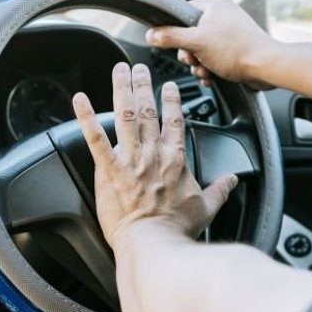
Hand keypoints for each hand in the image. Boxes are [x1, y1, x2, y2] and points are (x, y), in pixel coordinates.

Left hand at [72, 62, 236, 247]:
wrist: (154, 242)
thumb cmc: (177, 228)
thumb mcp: (206, 207)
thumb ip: (220, 190)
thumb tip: (233, 181)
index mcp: (176, 159)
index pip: (175, 121)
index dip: (172, 100)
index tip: (169, 86)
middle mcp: (153, 153)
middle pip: (148, 111)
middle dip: (144, 85)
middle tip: (138, 68)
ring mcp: (130, 159)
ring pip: (125, 115)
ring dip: (121, 90)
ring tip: (118, 72)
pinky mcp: (109, 170)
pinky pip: (95, 138)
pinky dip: (85, 117)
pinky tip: (79, 100)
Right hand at [145, 0, 275, 89]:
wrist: (266, 68)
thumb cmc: (237, 50)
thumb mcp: (196, 42)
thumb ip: (170, 37)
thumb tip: (151, 35)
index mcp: (215, 6)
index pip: (184, 12)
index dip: (175, 29)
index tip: (173, 42)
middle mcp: (224, 16)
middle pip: (191, 34)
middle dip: (189, 53)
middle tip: (192, 59)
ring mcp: (231, 33)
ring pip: (202, 49)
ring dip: (199, 64)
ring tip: (205, 70)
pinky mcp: (237, 50)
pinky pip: (215, 58)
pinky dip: (211, 69)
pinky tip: (211, 77)